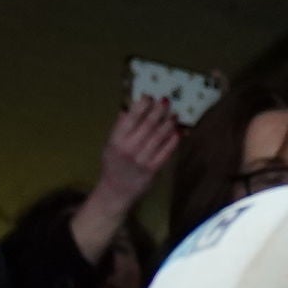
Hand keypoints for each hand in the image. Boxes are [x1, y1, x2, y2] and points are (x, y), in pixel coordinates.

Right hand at [72, 100, 184, 258]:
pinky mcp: (152, 169)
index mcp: (116, 140)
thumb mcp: (110, 144)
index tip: (149, 96)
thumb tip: (128, 108)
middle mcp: (129, 148)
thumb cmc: (113, 164)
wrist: (115, 191)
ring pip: (159, 137)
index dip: (142, 105)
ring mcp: (141, 159)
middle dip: (158, 110)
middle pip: (147, 125)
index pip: (131, 118)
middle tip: (166, 101)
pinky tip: (177, 132)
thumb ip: (119, 127)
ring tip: (174, 114)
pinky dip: (173, 140)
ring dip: (168, 123)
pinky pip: (166, 152)